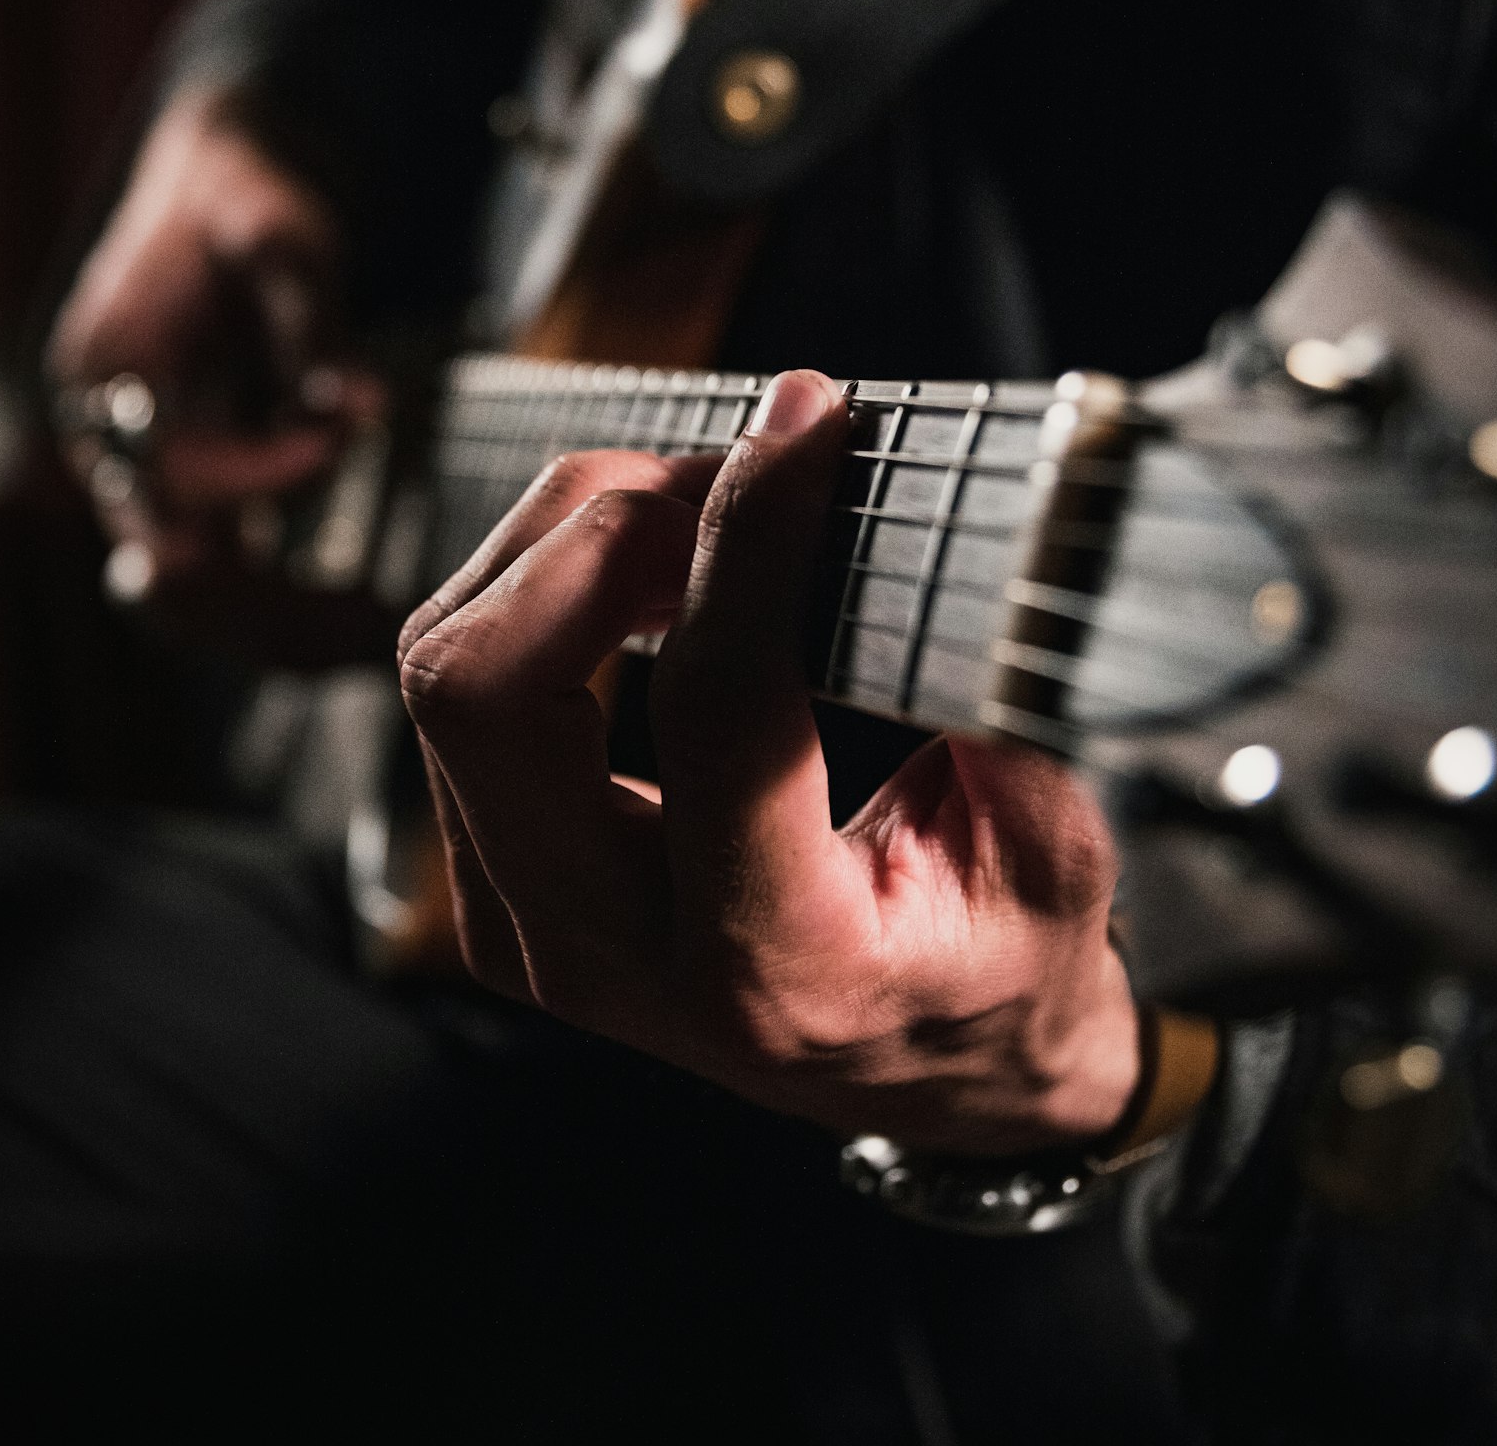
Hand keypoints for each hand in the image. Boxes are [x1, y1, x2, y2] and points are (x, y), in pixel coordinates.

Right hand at [47, 83, 390, 661]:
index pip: (173, 466)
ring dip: (278, 626)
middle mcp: (112, 438)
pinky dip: (284, 605)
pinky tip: (361, 618)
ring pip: (196, 590)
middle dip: (269, 604)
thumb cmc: (249, 208)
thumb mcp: (286, 244)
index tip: (340, 435)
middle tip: (374, 620)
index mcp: (114, 370)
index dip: (260, 468)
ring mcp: (144, 473)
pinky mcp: (188, 490)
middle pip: (169, 563)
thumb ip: (315, 326)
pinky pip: (224, 574)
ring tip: (377, 637)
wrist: (221, 190)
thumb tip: (362, 409)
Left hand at [399, 370, 1140, 1152]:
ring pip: (446, 669)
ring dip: (563, 543)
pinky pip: (459, 687)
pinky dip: (541, 586)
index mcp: (772, 966)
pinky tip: (649, 564)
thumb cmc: (998, 963)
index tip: (807, 424)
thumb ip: (994, 701)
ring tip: (698, 507)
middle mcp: (608, 957)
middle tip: (729, 475)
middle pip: (481, 690)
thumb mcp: (1051, 849)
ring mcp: (527, 922)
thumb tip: (938, 518)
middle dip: (598, 531)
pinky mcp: (498, 875)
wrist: (926, 1073)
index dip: (754, 537)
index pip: (714, 706)